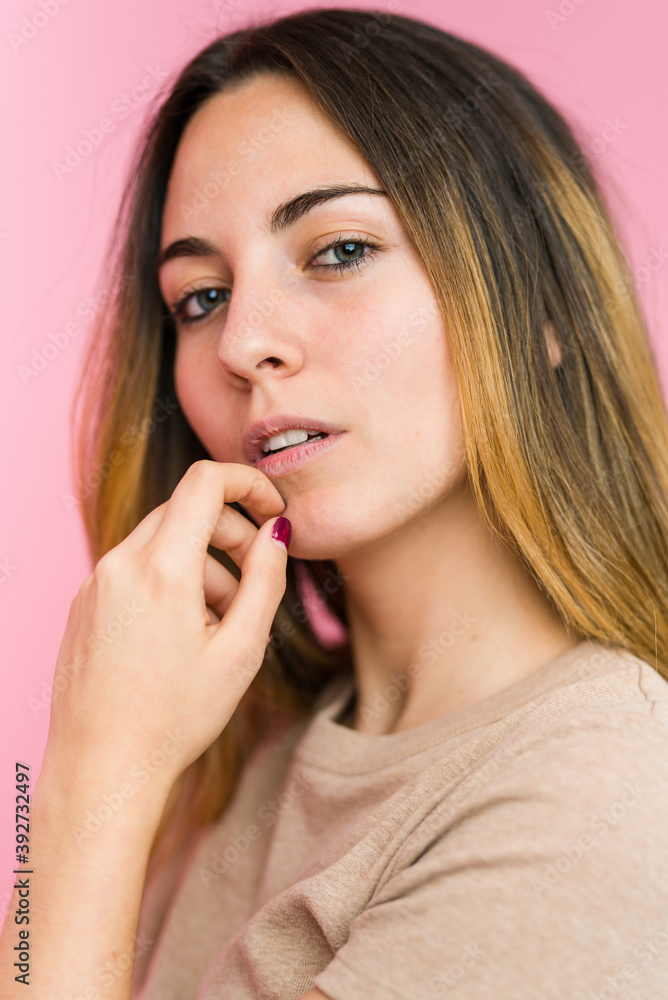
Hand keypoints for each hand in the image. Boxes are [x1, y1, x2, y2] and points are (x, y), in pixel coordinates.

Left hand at [44, 461, 290, 796]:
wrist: (102, 769)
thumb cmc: (174, 718)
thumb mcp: (241, 650)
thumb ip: (266, 579)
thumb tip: (276, 532)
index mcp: (161, 569)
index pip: (205, 482)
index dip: (248, 483)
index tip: (273, 510)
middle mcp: (119, 564)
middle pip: (185, 511)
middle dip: (230, 535)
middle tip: (253, 584)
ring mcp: (95, 583)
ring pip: (161, 542)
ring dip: (201, 565)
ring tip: (217, 626)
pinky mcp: (84, 604)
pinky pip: (134, 569)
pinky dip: (168, 582)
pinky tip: (180, 636)